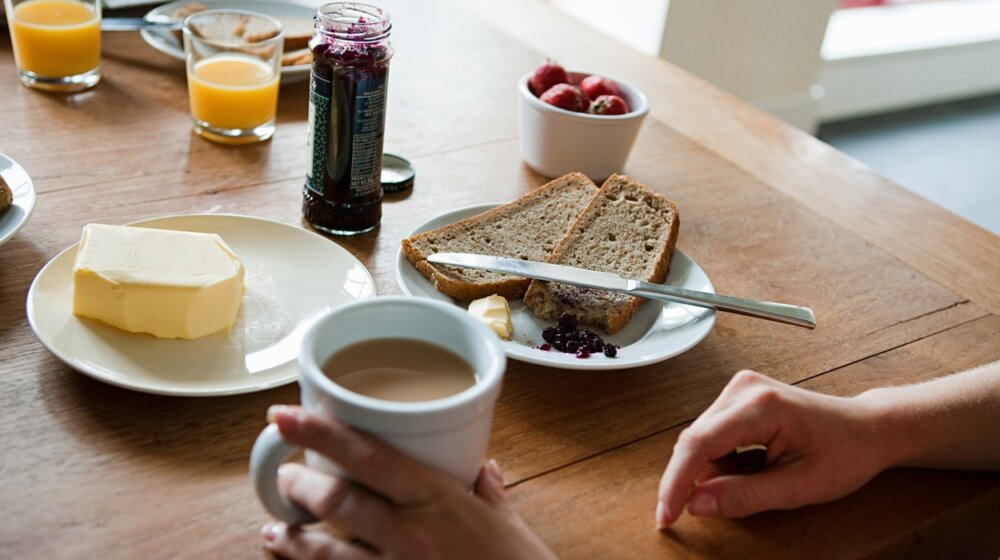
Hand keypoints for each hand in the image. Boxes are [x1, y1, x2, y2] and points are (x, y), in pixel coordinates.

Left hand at [261, 405, 556, 559]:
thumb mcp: (507, 522)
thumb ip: (488, 492)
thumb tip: (483, 468)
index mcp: (439, 498)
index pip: (368, 456)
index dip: (320, 433)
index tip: (283, 416)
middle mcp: (411, 534)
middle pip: (336, 500)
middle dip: (299, 485)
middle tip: (284, 474)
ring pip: (326, 552)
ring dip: (294, 539)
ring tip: (275, 529)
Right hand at [656, 370, 890, 525]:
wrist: (867, 429)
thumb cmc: (845, 454)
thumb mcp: (799, 487)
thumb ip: (745, 497)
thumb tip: (696, 504)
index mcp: (761, 405)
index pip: (699, 444)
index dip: (676, 483)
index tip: (666, 516)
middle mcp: (743, 388)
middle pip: (695, 441)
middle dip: (694, 480)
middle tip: (703, 511)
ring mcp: (739, 388)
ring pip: (701, 440)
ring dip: (713, 471)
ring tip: (758, 480)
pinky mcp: (738, 396)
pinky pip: (712, 434)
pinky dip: (723, 460)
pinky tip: (752, 468)